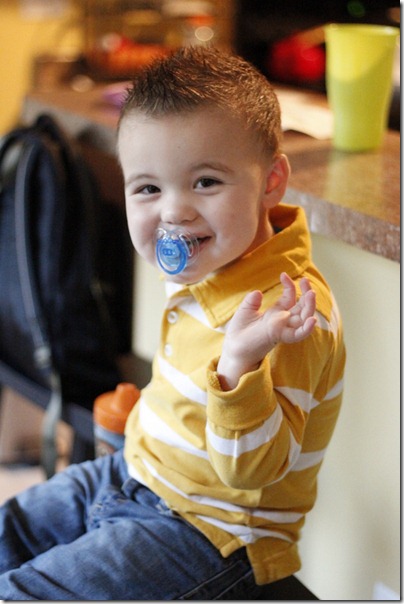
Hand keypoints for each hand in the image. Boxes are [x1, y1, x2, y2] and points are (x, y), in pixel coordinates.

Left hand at [217, 272, 316, 389]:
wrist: (233, 347)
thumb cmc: (239, 332)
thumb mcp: (245, 311)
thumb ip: (252, 301)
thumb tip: (258, 292)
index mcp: (276, 313)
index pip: (290, 298)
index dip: (290, 285)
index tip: (283, 274)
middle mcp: (283, 321)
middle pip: (302, 307)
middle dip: (307, 293)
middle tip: (306, 280)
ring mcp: (283, 329)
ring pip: (304, 319)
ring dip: (310, 307)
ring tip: (312, 293)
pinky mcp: (279, 337)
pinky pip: (297, 335)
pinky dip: (306, 329)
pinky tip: (312, 320)